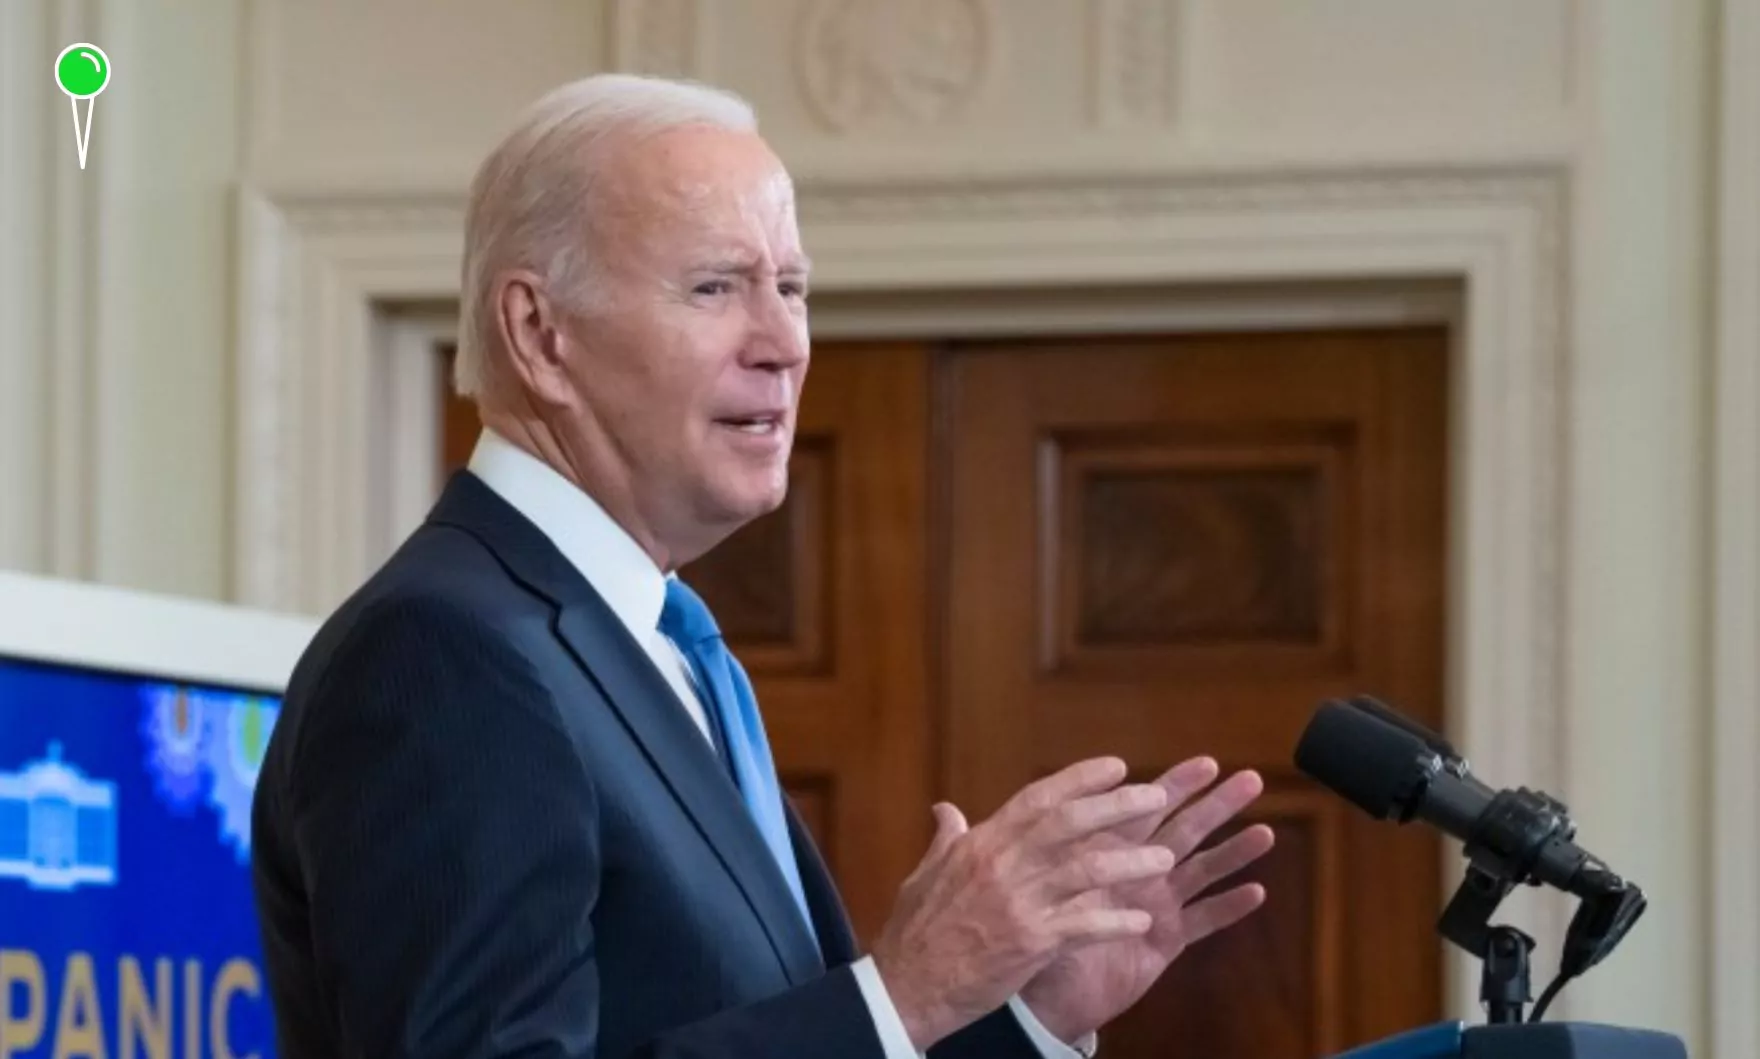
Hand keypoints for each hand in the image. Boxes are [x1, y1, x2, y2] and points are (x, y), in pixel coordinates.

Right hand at [869, 757, 1179, 1050]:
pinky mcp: (1031, 944)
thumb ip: (946, 839)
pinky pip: (1084, 925)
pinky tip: (1141, 920)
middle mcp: (1004, 865)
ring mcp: (1020, 904)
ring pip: (1086, 871)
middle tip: (1157, 796)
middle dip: (1117, 807)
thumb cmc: (915, 931)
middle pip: (1069, 823)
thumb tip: (945, 809)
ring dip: (1130, 864)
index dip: (1079, 779)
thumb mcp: (925, 875)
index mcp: (982, 844)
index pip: (1038, 798)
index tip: (1116, 766)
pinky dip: (1114, 921)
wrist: (906, 987)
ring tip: (1165, 860)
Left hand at [1016, 757, 1275, 1043]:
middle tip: (1249, 778)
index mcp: (1106, 850)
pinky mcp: (1165, 941)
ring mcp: (1155, 904)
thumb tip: (1003, 803)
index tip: (1206, 762)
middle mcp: (1136, 871)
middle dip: (1215, 805)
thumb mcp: (1034, 881)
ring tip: (1265, 832)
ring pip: (1201, 870)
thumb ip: (1041, 845)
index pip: (1145, 808)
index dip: (1175, 785)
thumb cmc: (1034, 931)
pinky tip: (1256, 891)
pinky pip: (1202, 922)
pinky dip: (1228, 908)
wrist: (1041, 993)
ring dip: (1233, 851)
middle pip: (1183, 830)